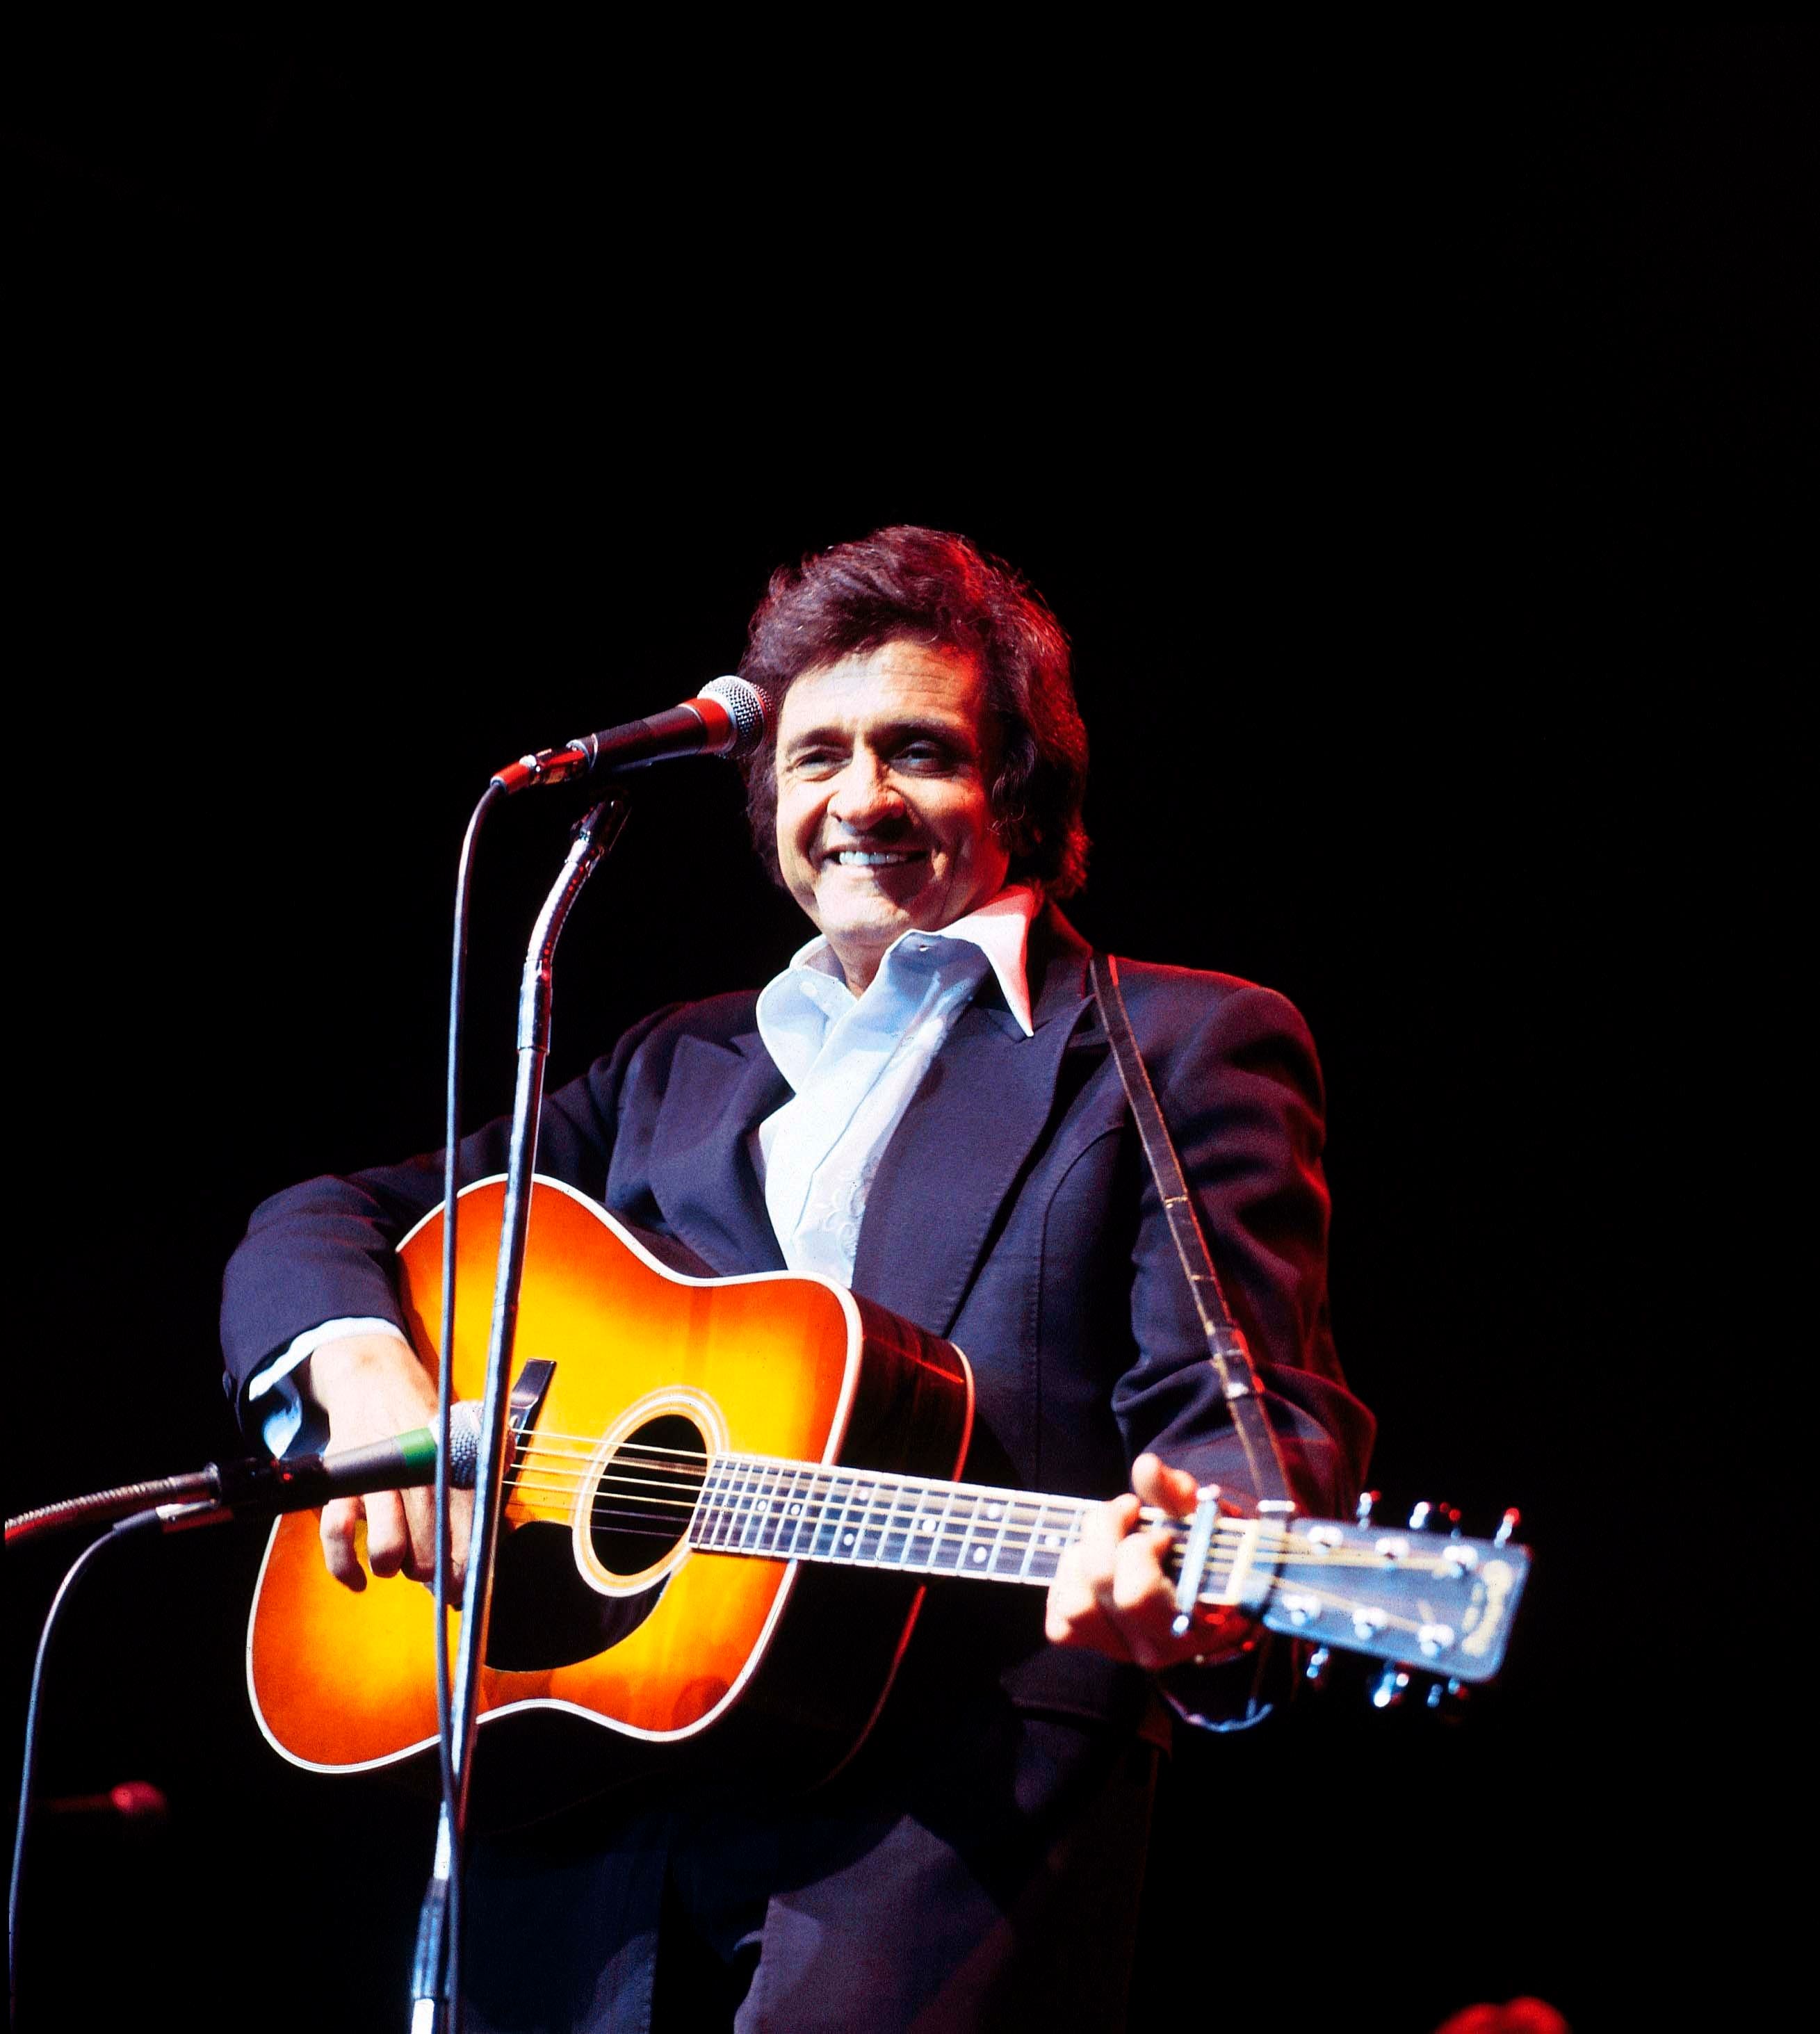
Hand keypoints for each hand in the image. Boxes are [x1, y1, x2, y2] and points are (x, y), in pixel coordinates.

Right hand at [308, 1332, 471, 1593]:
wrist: (377, 1381)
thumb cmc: (429, 1421)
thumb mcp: (468, 1430)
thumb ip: (491, 1466)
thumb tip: (497, 1526)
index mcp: (451, 1458)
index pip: (468, 1519)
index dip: (469, 1562)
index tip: (470, 1589)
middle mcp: (415, 1469)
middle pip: (430, 1539)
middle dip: (435, 1571)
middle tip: (437, 1583)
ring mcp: (375, 1477)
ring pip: (388, 1543)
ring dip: (394, 1565)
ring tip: (399, 1565)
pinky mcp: (341, 1482)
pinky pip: (336, 1534)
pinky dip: (344, 1565)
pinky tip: (359, 1581)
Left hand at [1045, 1452, 1254, 1671]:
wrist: (1219, 1593)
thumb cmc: (1214, 1551)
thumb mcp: (1209, 1518)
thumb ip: (1179, 1493)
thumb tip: (1146, 1466)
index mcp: (1192, 1622)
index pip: (1137, 1593)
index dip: (1140, 1548)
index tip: (1162, 1532)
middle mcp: (1154, 1648)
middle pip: (1099, 1583)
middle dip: (1106, 1528)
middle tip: (1129, 1508)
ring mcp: (1120, 1650)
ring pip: (1074, 1604)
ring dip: (1083, 1555)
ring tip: (1110, 1539)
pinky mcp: (1092, 1645)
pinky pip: (1058, 1622)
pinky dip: (1068, 1584)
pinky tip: (1094, 1563)